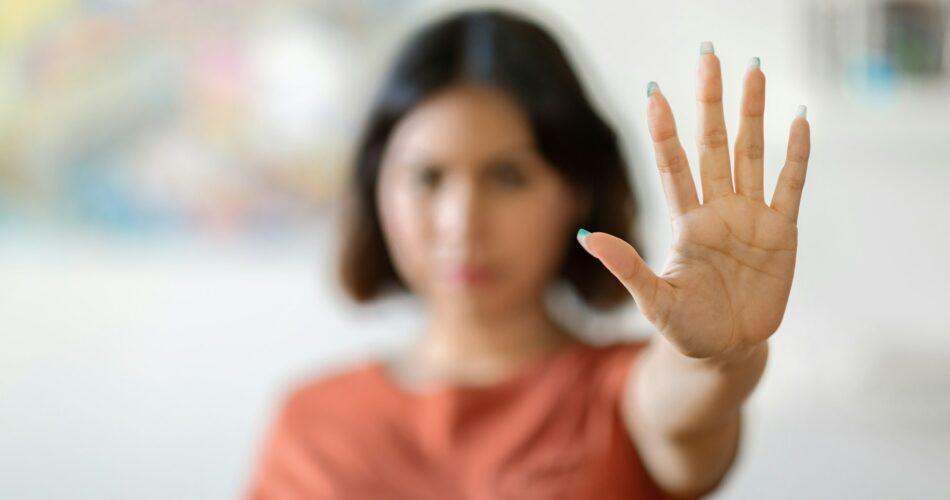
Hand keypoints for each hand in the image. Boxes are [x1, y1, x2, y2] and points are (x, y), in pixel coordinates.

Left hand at [577, 43, 809, 359]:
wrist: (726, 351)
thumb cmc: (685, 328)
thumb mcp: (654, 300)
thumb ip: (627, 267)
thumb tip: (584, 237)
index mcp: (686, 223)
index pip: (673, 166)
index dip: (665, 131)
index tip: (654, 92)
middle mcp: (717, 211)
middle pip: (713, 145)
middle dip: (711, 103)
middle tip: (709, 59)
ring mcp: (751, 218)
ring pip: (751, 154)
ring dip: (753, 115)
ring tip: (754, 72)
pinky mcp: (782, 234)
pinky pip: (790, 187)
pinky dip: (796, 156)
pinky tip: (798, 121)